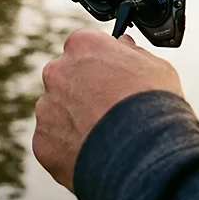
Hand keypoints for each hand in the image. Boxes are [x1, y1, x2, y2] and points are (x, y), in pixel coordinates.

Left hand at [32, 28, 183, 191]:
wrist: (145, 155)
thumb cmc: (154, 106)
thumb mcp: (155, 66)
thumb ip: (131, 51)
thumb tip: (123, 44)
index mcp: (83, 45)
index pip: (83, 46)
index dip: (98, 63)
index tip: (110, 77)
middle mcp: (58, 71)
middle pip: (65, 77)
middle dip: (82, 90)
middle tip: (106, 108)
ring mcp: (47, 107)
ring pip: (57, 110)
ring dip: (73, 119)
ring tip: (103, 136)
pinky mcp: (43, 141)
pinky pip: (53, 141)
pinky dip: (68, 147)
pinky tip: (93, 153)